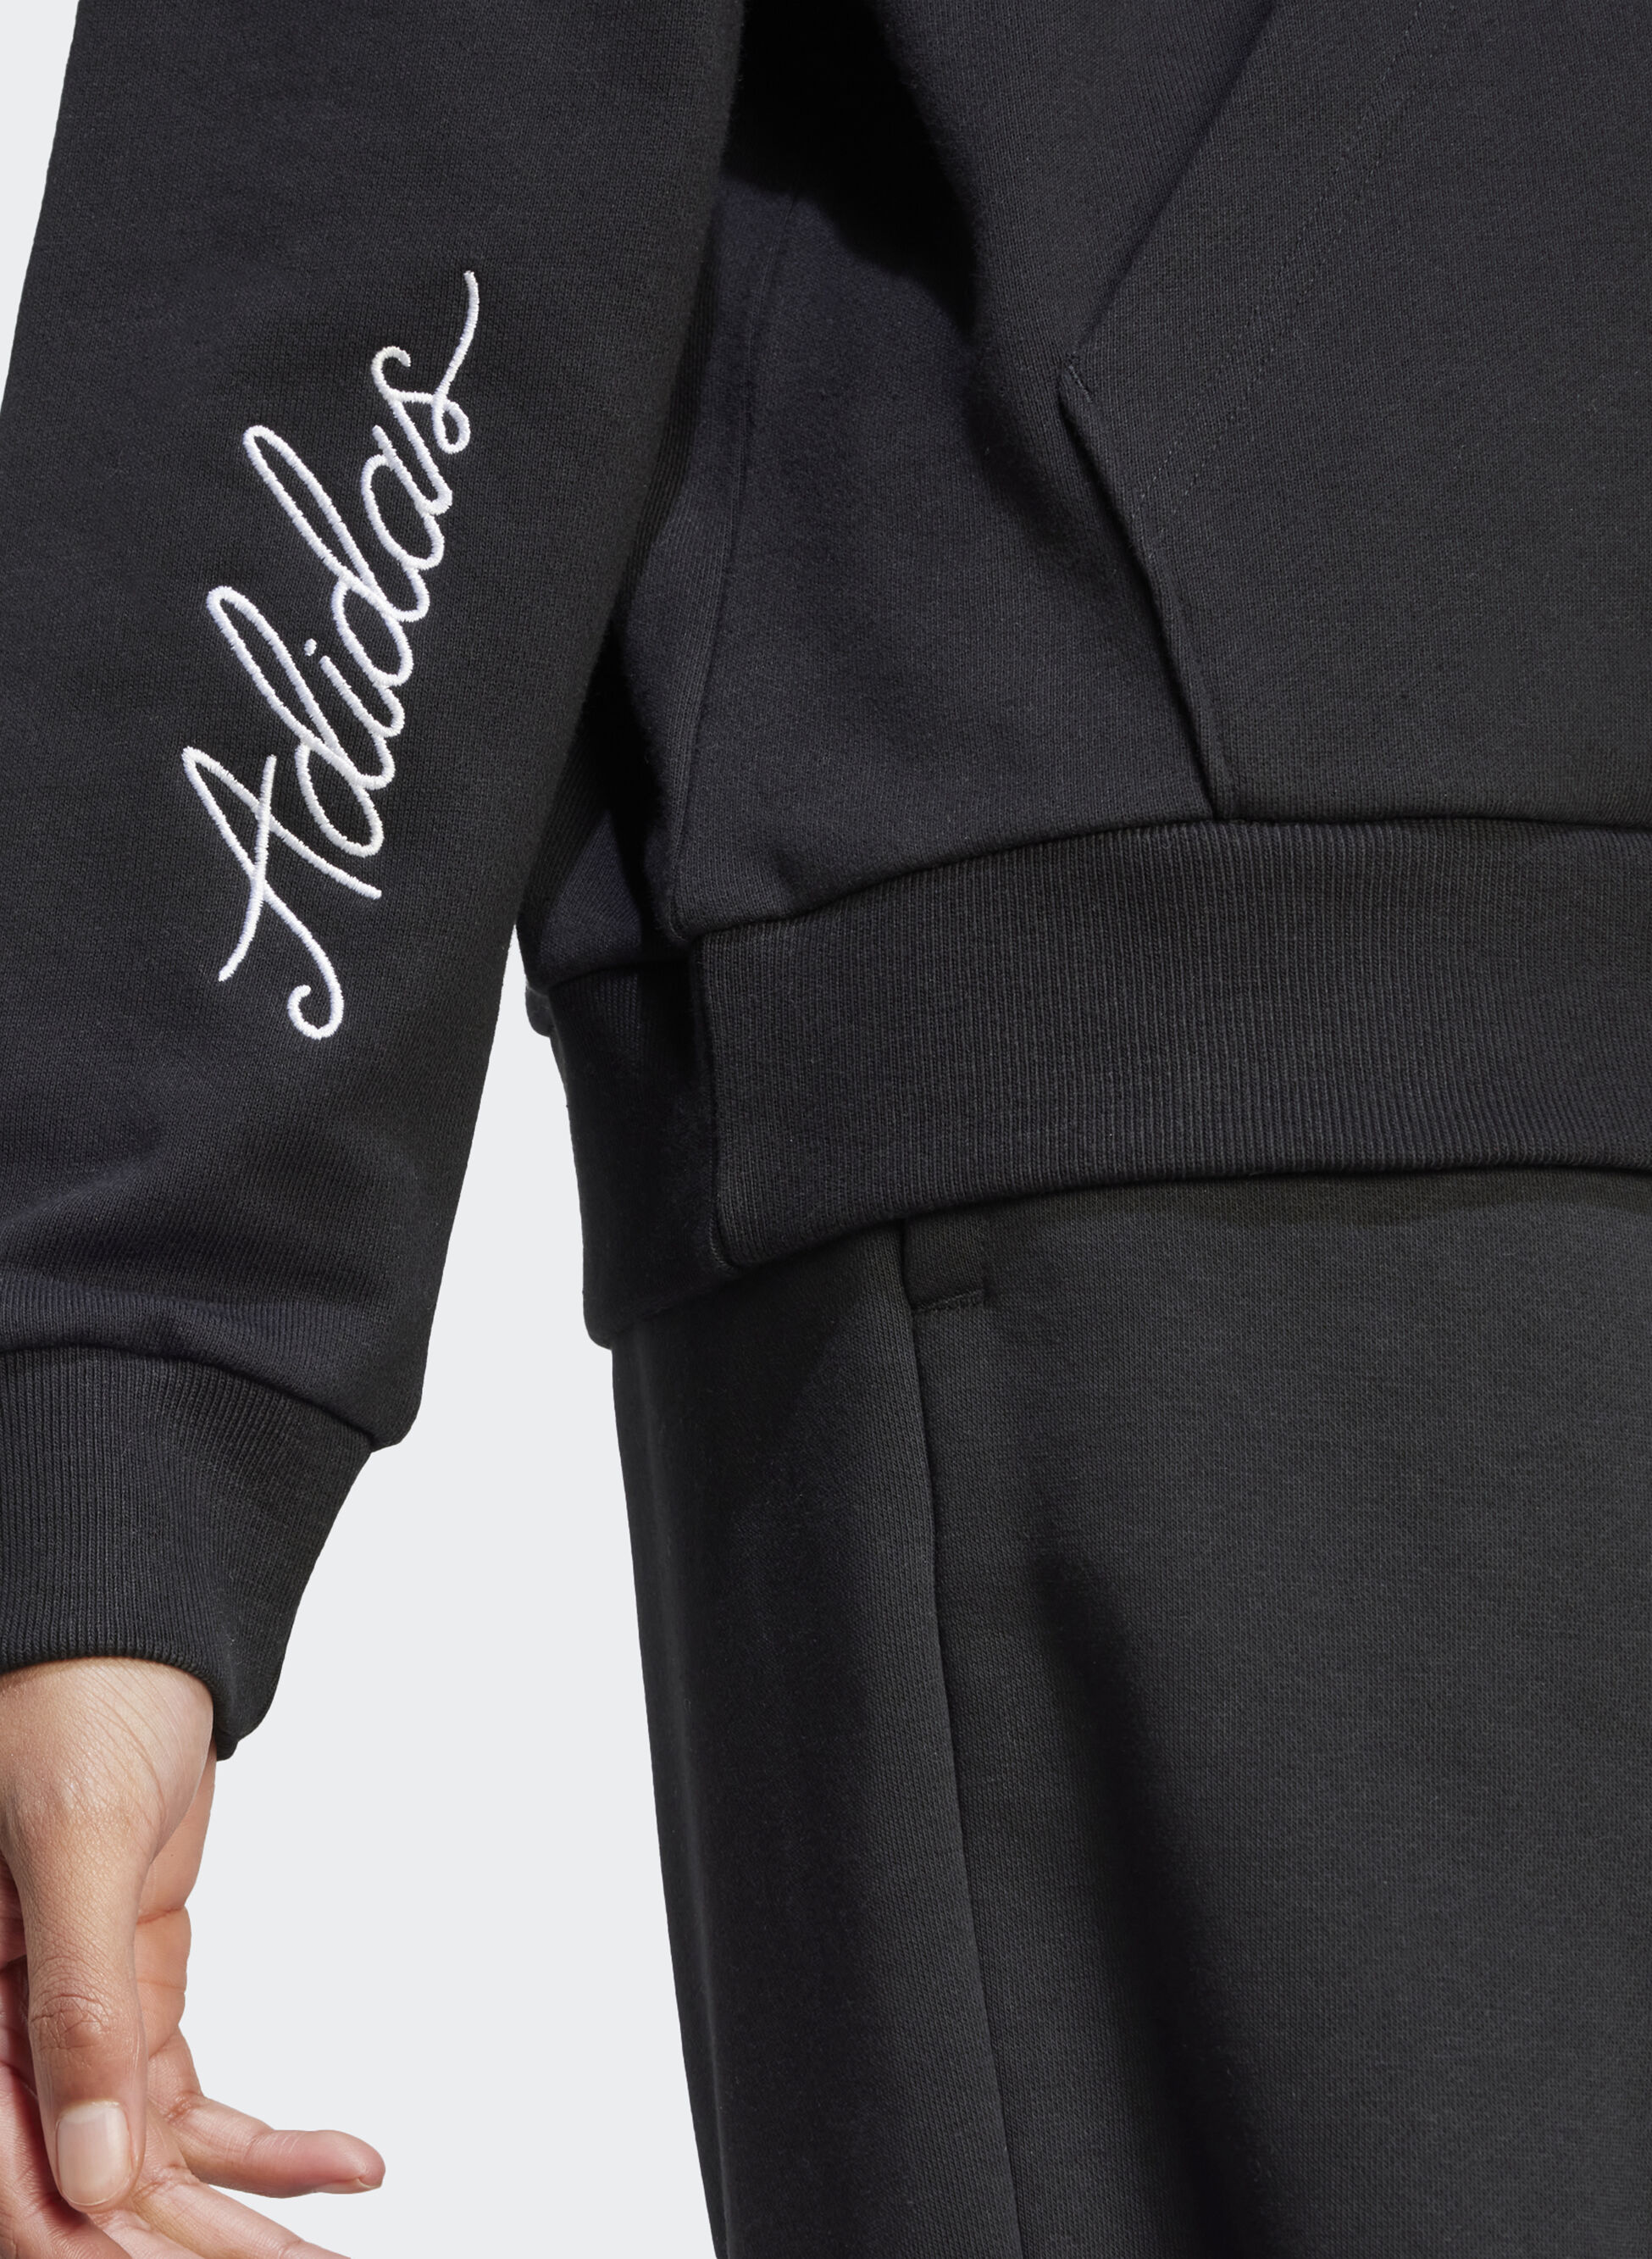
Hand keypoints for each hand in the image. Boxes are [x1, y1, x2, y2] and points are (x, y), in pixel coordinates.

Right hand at [0, 1658, 382, 2256]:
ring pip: (149, 2164)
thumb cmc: (70, 1698)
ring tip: (335, 2247)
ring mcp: (68, 2023)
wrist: (119, 1631)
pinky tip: (344, 2161)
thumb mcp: (75, 1840)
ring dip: (241, 2217)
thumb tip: (95, 2172)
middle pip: (92, 2193)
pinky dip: (266, 2141)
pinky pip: (190, 2103)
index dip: (97, 2250)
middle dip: (198, 2250)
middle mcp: (0, 2038)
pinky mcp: (129, 1997)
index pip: (18, 2189)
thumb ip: (76, 2004)